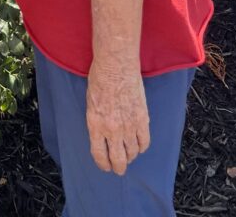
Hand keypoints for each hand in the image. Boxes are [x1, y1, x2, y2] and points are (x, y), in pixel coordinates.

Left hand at [86, 58, 149, 174]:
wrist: (116, 66)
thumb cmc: (99, 79)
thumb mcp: (91, 103)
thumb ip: (97, 122)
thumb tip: (104, 135)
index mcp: (95, 125)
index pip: (99, 155)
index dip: (103, 164)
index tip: (106, 167)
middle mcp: (112, 130)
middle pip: (118, 160)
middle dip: (119, 167)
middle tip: (119, 169)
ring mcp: (129, 126)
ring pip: (133, 152)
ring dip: (131, 156)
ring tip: (129, 155)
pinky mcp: (142, 119)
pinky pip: (145, 141)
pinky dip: (142, 146)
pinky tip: (139, 145)